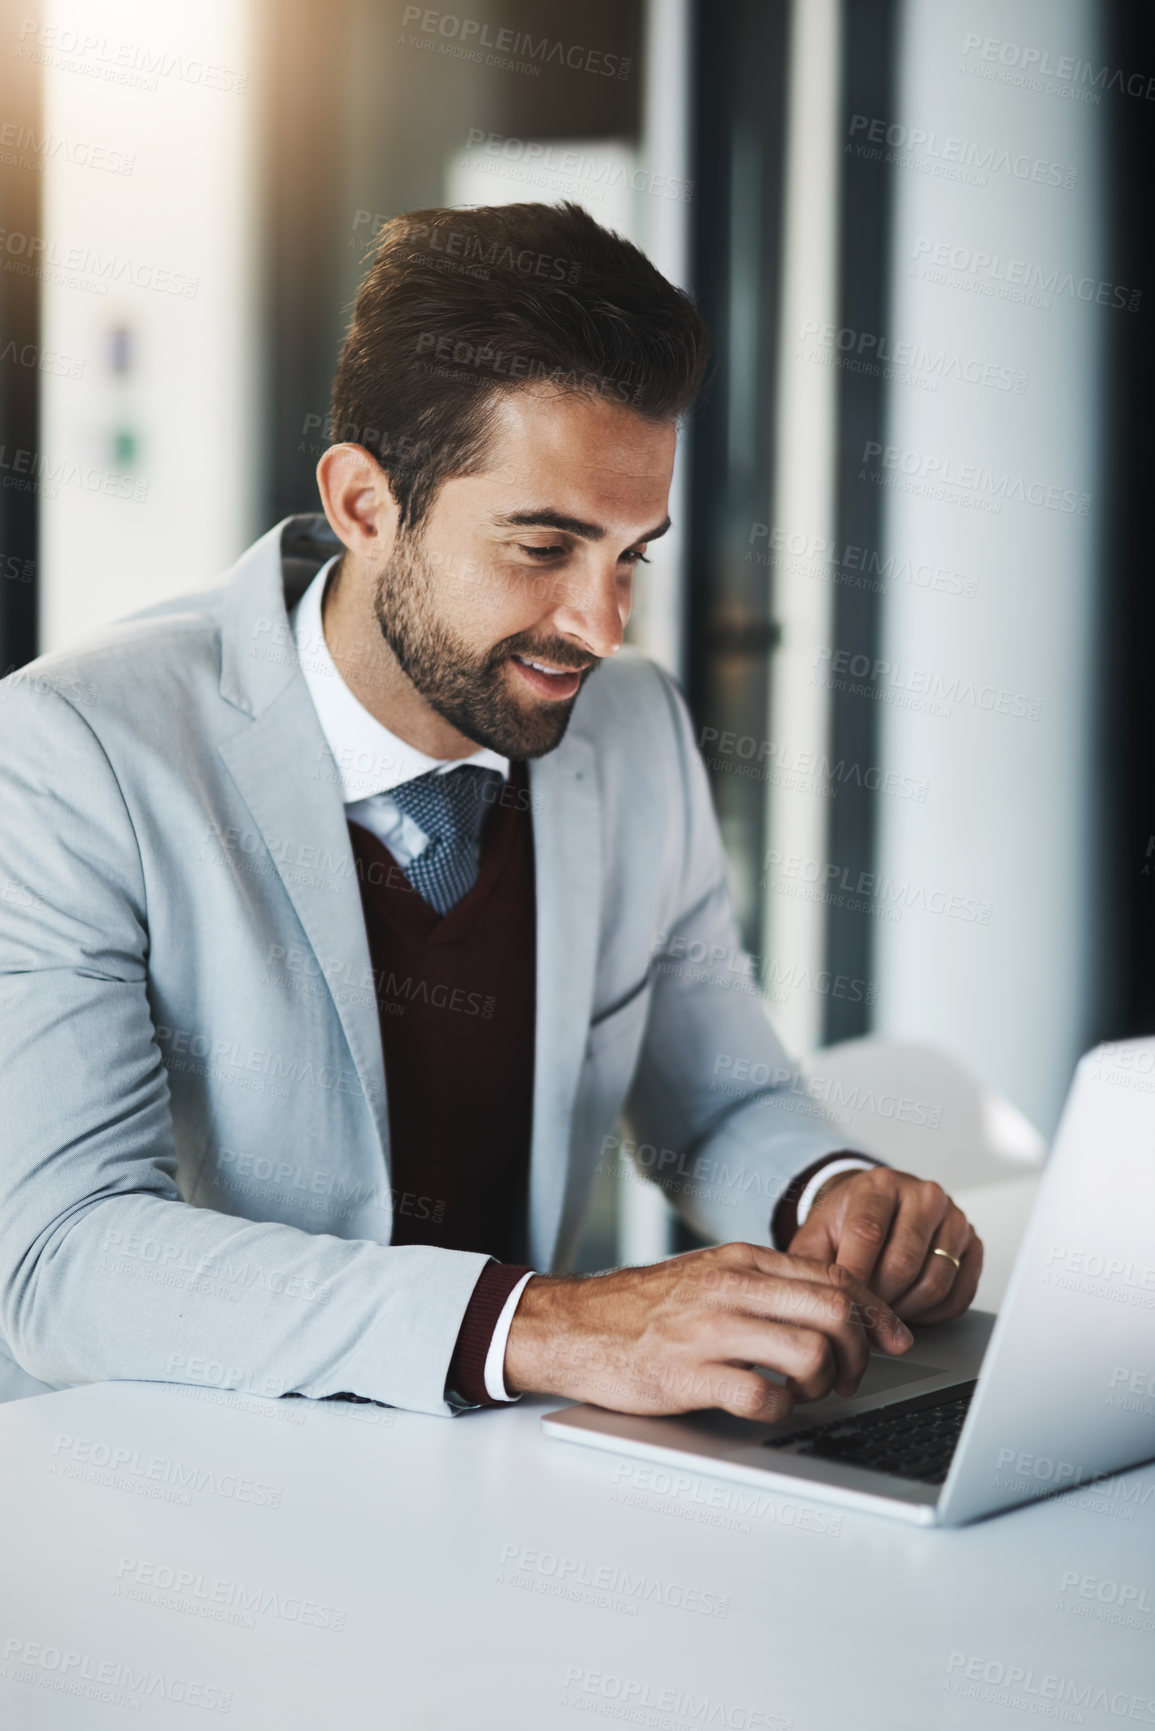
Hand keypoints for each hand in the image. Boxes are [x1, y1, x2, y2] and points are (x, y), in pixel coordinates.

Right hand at [503, 1241, 913, 1422]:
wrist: (572, 1326)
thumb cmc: (644, 1308)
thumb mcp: (709, 1275)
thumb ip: (765, 1285)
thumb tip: (835, 1305)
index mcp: (742, 1261)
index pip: (836, 1278)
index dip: (877, 1314)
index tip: (895, 1340)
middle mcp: (732, 1289)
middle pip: (835, 1313)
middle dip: (858, 1353)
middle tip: (846, 1377)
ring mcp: (710, 1331)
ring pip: (810, 1354)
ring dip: (824, 1385)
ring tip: (805, 1394)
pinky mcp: (688, 1376)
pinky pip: (763, 1398)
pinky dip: (780, 1410)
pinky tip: (767, 1408)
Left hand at [788, 1166, 982, 1324]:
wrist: (877, 1207)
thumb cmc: (846, 1222)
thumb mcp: (817, 1233)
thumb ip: (810, 1261)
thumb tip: (809, 1298)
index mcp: (880, 1185)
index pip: (868, 1233)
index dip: (855, 1275)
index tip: (844, 1302)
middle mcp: (923, 1195)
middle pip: (904, 1263)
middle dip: (879, 1299)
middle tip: (862, 1314)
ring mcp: (954, 1218)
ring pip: (935, 1282)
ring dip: (907, 1310)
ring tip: (883, 1313)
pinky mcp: (973, 1245)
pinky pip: (960, 1294)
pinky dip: (934, 1313)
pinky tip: (911, 1309)